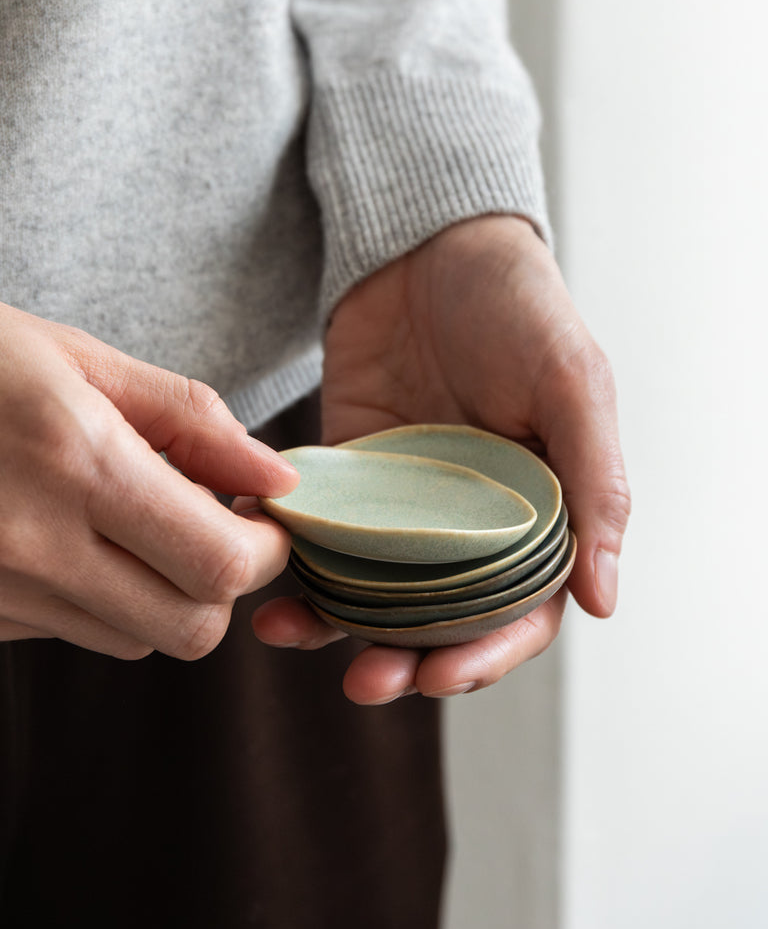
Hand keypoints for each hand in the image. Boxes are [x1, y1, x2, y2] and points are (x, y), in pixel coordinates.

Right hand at [0, 304, 297, 658]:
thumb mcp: (84, 362)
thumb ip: (193, 422)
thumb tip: (278, 475)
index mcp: (76, 463)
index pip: (220, 563)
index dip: (266, 549)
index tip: (262, 519)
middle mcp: (33, 543)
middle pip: (190, 628)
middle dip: (223, 584)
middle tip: (215, 527)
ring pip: (137, 640)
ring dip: (163, 594)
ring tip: (134, 524)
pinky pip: (74, 632)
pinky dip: (101, 598)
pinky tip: (73, 537)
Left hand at [250, 216, 630, 703]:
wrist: (427, 244)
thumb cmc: (517, 305)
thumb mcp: (574, 384)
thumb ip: (597, 485)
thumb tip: (605, 600)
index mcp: (539, 510)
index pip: (521, 609)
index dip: (487, 653)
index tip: (440, 676)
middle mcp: (470, 519)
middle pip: (440, 617)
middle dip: (405, 659)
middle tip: (365, 684)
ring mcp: (404, 501)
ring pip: (373, 590)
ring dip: (339, 626)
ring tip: (294, 637)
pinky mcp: (347, 475)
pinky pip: (323, 535)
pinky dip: (298, 562)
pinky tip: (270, 581)